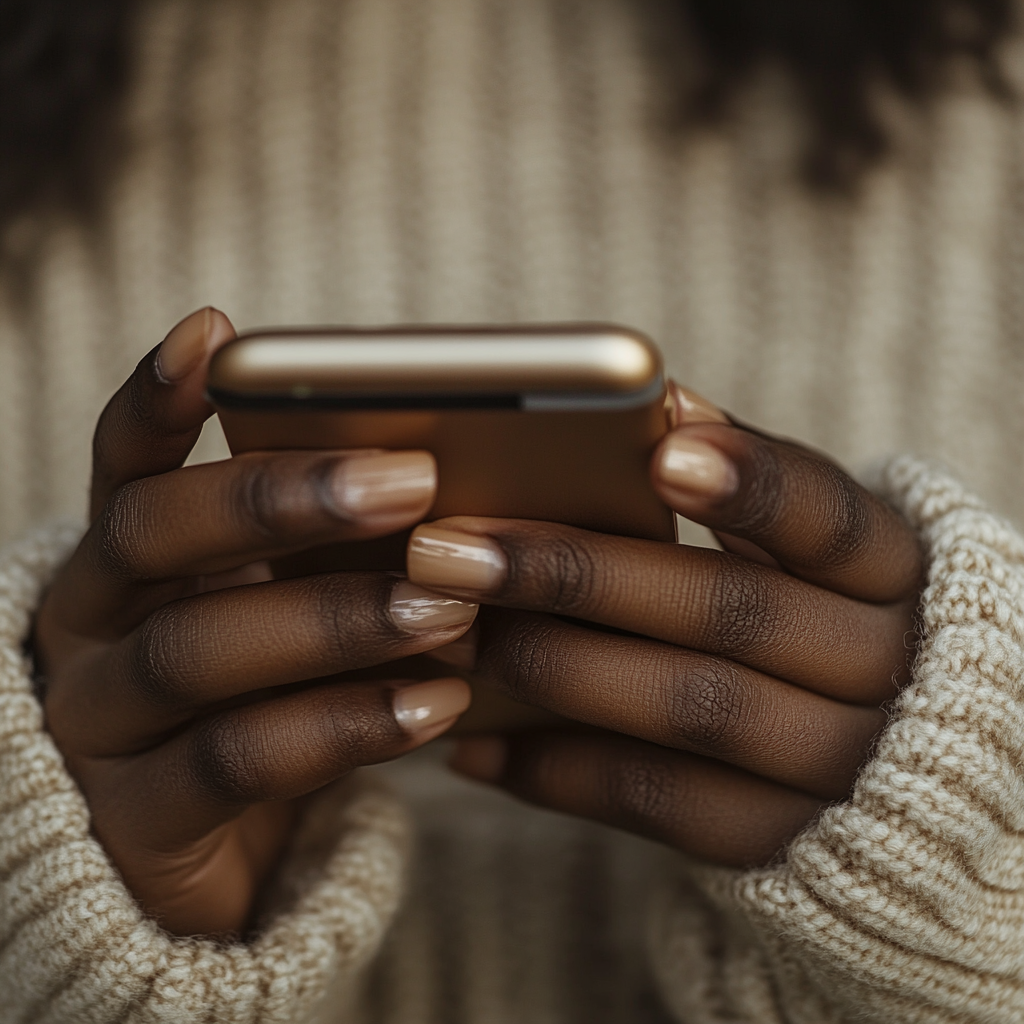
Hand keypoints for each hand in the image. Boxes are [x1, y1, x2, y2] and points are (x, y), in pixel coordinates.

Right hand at [34, 309, 476, 936]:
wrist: (202, 860)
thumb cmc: (265, 701)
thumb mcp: (280, 612)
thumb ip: (330, 554)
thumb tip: (458, 482)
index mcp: (126, 561)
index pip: (125, 461)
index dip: (159, 397)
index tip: (216, 332)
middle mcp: (92, 627)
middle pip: (153, 535)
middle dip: (280, 500)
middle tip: (410, 480)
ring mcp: (102, 725)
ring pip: (199, 650)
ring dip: (334, 618)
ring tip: (448, 605)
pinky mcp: (140, 822)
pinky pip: (240, 759)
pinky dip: (345, 725)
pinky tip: (437, 706)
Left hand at [406, 387, 922, 866]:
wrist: (887, 749)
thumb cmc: (807, 603)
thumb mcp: (797, 539)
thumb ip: (736, 477)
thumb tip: (655, 404)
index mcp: (885, 570)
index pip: (826, 518)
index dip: (751, 484)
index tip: (662, 451)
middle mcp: (878, 668)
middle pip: (728, 613)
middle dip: (580, 576)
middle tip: (452, 551)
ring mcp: (834, 764)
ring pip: (687, 710)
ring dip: (554, 669)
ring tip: (449, 635)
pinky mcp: (776, 838)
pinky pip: (657, 805)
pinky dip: (554, 772)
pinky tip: (469, 740)